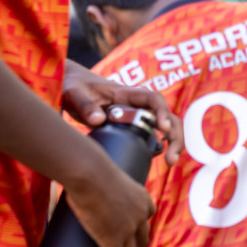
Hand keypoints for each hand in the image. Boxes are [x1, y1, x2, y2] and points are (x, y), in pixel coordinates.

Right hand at [61, 156, 154, 246]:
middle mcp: (140, 216)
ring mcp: (128, 230)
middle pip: (141, 240)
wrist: (88, 171)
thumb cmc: (88, 166)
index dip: (140, 226)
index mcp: (142, 197)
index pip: (148, 215)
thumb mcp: (101, 174)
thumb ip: (93, 182)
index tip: (131, 233)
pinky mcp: (113, 240)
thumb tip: (72, 179)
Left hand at [62, 60, 183, 164]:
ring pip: (164, 127)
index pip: (153, 98)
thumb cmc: (73, 85)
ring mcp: (136, 116)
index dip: (162, 112)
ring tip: (170, 162)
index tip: (163, 129)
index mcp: (126, 93)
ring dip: (172, 143)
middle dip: (175, 135)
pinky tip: (156, 159)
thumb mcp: (74, 93)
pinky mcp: (131, 127)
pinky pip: (151, 136)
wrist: (71, 86)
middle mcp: (137, 104)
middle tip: (171, 157)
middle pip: (167, 115)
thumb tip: (99, 120)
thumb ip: (85, 105)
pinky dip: (159, 147)